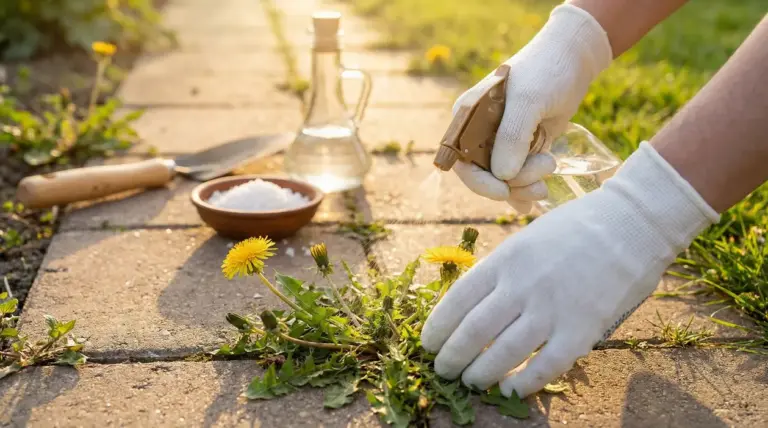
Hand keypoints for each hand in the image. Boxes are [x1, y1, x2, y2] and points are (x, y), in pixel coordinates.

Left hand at [421, 142, 718, 397]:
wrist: (632, 222)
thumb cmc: (576, 228)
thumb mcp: (526, 238)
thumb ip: (501, 270)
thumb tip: (472, 305)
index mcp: (505, 259)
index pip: (458, 300)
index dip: (438, 327)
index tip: (427, 343)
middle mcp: (522, 285)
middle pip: (474, 332)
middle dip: (452, 357)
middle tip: (443, 370)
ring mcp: (552, 309)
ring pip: (503, 354)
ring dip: (481, 374)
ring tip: (471, 381)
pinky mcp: (583, 329)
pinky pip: (546, 366)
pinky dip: (525, 383)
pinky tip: (511, 390)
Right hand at [451, 4, 612, 213]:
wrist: (573, 60)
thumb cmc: (546, 72)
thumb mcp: (528, 101)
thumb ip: (512, 136)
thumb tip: (502, 176)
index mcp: (467, 117)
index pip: (461, 160)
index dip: (479, 181)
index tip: (504, 191)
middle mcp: (478, 132)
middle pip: (485, 174)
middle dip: (512, 182)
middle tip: (544, 174)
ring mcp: (500, 142)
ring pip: (503, 179)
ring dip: (525, 185)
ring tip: (550, 168)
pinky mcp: (520, 148)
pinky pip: (516, 177)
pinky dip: (525, 189)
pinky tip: (536, 199)